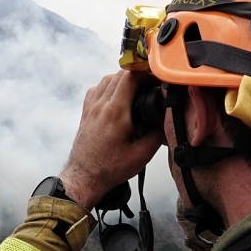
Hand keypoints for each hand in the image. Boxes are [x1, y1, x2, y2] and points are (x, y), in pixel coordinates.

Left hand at [59, 71, 164, 209]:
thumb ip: (157, 134)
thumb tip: (165, 120)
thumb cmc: (108, 169)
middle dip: (137, 75)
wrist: (85, 177)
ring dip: (122, 79)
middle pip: (119, 74)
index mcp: (115, 112)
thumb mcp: (142, 155)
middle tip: (150, 84)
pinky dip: (108, 87)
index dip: (146, 74)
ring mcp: (91, 108)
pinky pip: (96, 89)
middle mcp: (101, 105)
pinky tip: (117, 97)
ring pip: (106, 79)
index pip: (130, 77)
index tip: (156, 79)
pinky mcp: (86, 113)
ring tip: (136, 89)